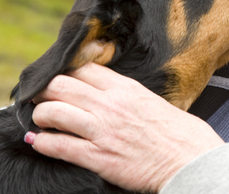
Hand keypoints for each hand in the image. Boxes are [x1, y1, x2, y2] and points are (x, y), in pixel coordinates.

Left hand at [28, 62, 224, 191]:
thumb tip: (107, 92)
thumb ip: (126, 93)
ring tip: (40, 119)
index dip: (64, 72)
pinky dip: (42, 142)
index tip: (58, 78)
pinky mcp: (99, 157)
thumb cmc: (178, 131)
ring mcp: (102, 130)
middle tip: (40, 96)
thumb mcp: (151, 100)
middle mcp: (110, 104)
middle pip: (60, 85)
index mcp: (125, 87)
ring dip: (40, 114)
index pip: (83, 68)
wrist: (190, 160)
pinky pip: (58, 145)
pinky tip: (39, 141)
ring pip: (53, 112)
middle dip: (44, 90)